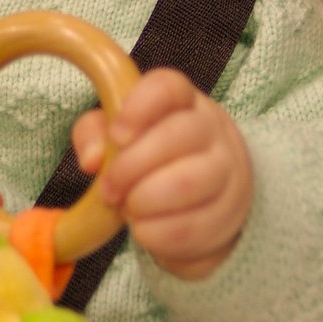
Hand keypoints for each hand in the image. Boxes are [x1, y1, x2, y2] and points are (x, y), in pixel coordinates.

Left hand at [71, 68, 252, 279]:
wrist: (203, 200)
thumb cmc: (150, 158)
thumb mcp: (118, 137)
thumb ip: (94, 134)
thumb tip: (92, 159)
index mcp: (182, 100)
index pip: (167, 87)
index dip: (138, 108)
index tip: (116, 135)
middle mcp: (212, 128)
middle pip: (177, 136)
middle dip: (130, 167)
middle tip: (109, 190)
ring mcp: (228, 170)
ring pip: (187, 183)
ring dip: (144, 201)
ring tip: (128, 209)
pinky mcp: (230, 213)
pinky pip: (192, 226)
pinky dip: (157, 234)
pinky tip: (145, 230)